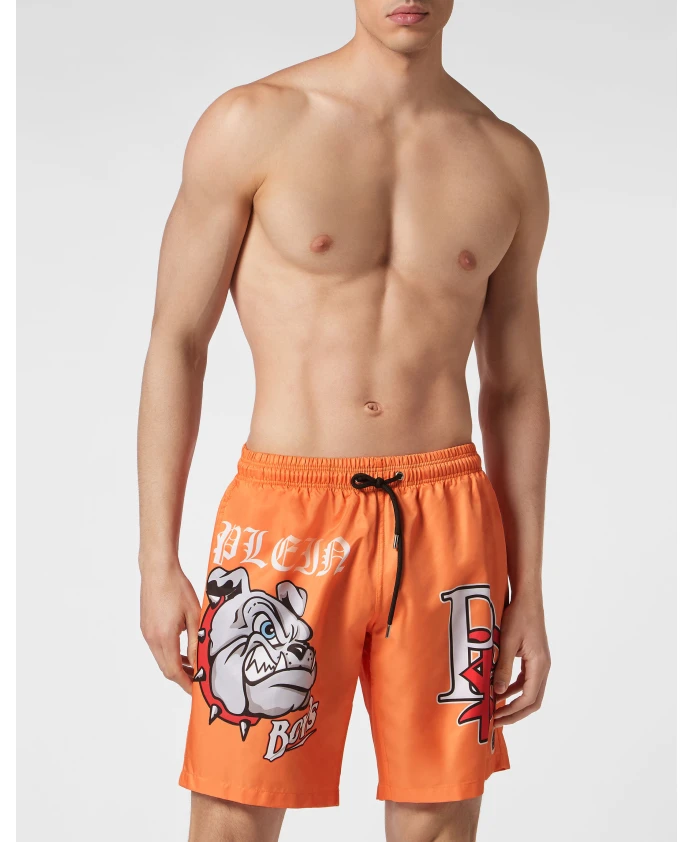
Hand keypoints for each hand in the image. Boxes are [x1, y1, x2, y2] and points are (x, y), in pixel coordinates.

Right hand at [140, 561, 201, 693]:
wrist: (158, 570)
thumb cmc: (177, 588)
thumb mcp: (193, 616)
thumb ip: (195, 641)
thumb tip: (198, 662)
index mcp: (164, 638)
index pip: (173, 671)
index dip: (185, 683)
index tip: (196, 691)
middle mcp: (152, 638)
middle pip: (165, 668)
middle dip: (181, 677)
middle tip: (197, 680)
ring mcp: (146, 632)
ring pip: (160, 658)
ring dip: (175, 665)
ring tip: (192, 666)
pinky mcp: (145, 626)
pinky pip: (157, 647)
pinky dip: (169, 653)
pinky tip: (181, 649)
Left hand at [493, 596, 549, 725]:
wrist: (528, 597)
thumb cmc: (518, 615)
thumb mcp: (507, 642)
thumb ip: (503, 668)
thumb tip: (498, 693)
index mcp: (539, 665)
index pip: (528, 698)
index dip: (512, 712)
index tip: (496, 719)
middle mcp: (543, 667)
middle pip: (533, 700)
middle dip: (515, 713)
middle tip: (497, 721)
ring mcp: (540, 662)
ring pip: (530, 691)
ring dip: (514, 702)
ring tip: (495, 709)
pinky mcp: (534, 657)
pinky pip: (526, 679)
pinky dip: (514, 688)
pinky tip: (499, 689)